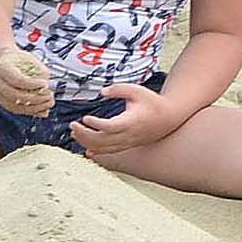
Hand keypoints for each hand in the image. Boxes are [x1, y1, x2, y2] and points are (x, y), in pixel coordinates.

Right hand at [0, 50, 53, 116]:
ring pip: (17, 107)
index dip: (33, 84)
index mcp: (2, 68)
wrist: (4, 63)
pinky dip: (32, 111)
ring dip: (36, 107)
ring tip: (49, 102)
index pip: (18, 80)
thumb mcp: (29, 58)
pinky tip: (43, 109)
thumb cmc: (17, 59)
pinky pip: (18, 111)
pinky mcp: (3, 103)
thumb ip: (39, 70)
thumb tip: (47, 86)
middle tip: (50, 96)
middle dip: (36, 98)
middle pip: (16, 95)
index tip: (46, 84)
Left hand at [68, 84, 186, 154]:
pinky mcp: (127, 145)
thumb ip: (118, 89)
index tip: (85, 118)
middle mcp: (128, 135)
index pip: (110, 127)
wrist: (168, 118)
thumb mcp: (136, 90)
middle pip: (103, 141)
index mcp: (131, 121)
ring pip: (105, 149)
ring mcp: (128, 142)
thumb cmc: (151, 102)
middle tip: (72, 125)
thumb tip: (102, 92)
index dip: (96, 124)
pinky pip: (110, 152)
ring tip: (74, 132)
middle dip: (85, 135)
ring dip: (87, 143)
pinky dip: (97, 152)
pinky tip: (86, 150)